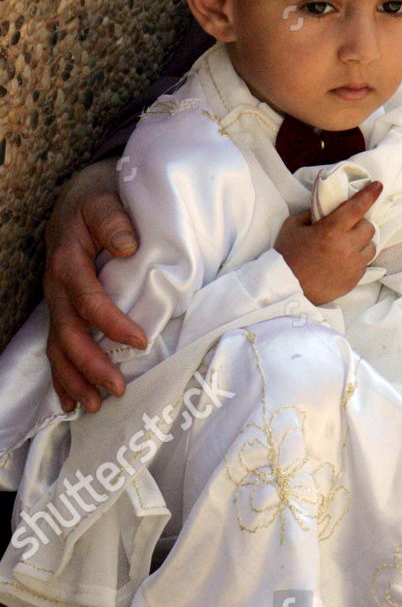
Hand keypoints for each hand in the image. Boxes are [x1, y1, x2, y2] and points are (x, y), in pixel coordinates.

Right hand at [43, 159, 147, 413]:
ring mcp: (57, 302)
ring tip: (92, 407)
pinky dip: (62, 376)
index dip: (111, 323)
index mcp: (69, 262)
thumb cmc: (99, 202)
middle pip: (68, 333)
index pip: (89, 299)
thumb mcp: (106, 202)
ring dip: (74, 379)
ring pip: (57, 347)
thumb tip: (129, 245)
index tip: (140, 340)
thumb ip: (114, 221)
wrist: (79, 199)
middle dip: (90, 365)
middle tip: (117, 389)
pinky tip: (72, 401)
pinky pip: (56, 347)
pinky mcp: (62, 310)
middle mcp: (57, 287)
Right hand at [274, 181, 382, 304]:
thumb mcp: (293, 226)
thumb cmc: (287, 255)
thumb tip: (327, 209)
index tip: (378, 186)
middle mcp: (347, 247)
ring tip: (346, 245)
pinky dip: (357, 258)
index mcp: (331, 230)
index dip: (369, 195)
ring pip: (371, 246)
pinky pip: (365, 263)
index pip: (357, 207)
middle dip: (360, 224)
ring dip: (362, 242)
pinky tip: (342, 260)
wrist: (286, 288)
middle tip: (346, 227)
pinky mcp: (354, 280)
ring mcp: (353, 265)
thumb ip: (313, 214)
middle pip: (369, 228)